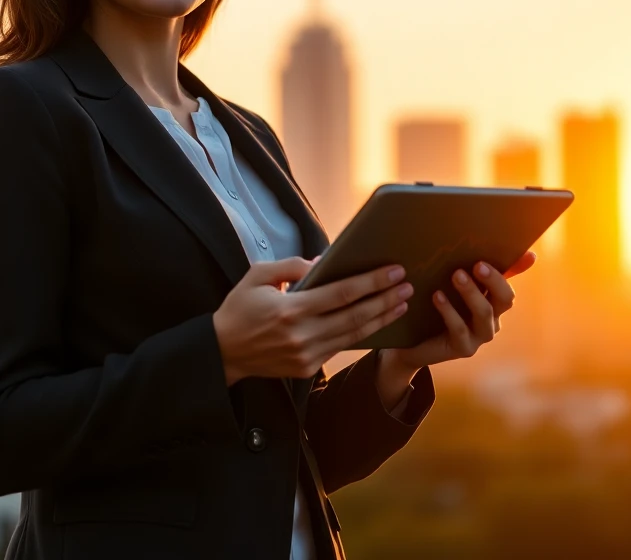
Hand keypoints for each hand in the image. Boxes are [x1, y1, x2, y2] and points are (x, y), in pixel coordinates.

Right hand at [212, 257, 412, 384]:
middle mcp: (302, 335)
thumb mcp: (257, 276)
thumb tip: (322, 262)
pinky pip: (341, 347)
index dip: (371, 282)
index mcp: (290, 310)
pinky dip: (362, 333)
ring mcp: (306, 355)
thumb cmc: (239, 309)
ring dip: (381, 318)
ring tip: (401, 303)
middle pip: (355, 316)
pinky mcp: (307, 367)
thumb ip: (291, 266)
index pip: (341, 294)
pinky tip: (377, 321)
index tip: (393, 271)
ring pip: (353, 335)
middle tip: (407, 285)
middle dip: (385, 299)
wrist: (223, 352)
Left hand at [375, 252, 536, 398]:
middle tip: (477, 264)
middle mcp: (492, 319)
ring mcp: (479, 336)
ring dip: (471, 293)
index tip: (526, 254)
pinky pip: (460, 328)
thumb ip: (470, 270)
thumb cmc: (436, 308)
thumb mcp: (451, 286)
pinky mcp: (463, 348)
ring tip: (456, 275)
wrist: (412, 342)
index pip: (510, 283)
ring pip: (484, 313)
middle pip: (505, 300)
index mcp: (493, 303)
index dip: (519, 270)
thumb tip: (496, 247)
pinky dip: (449, 310)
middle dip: (494, 280)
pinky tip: (437, 296)